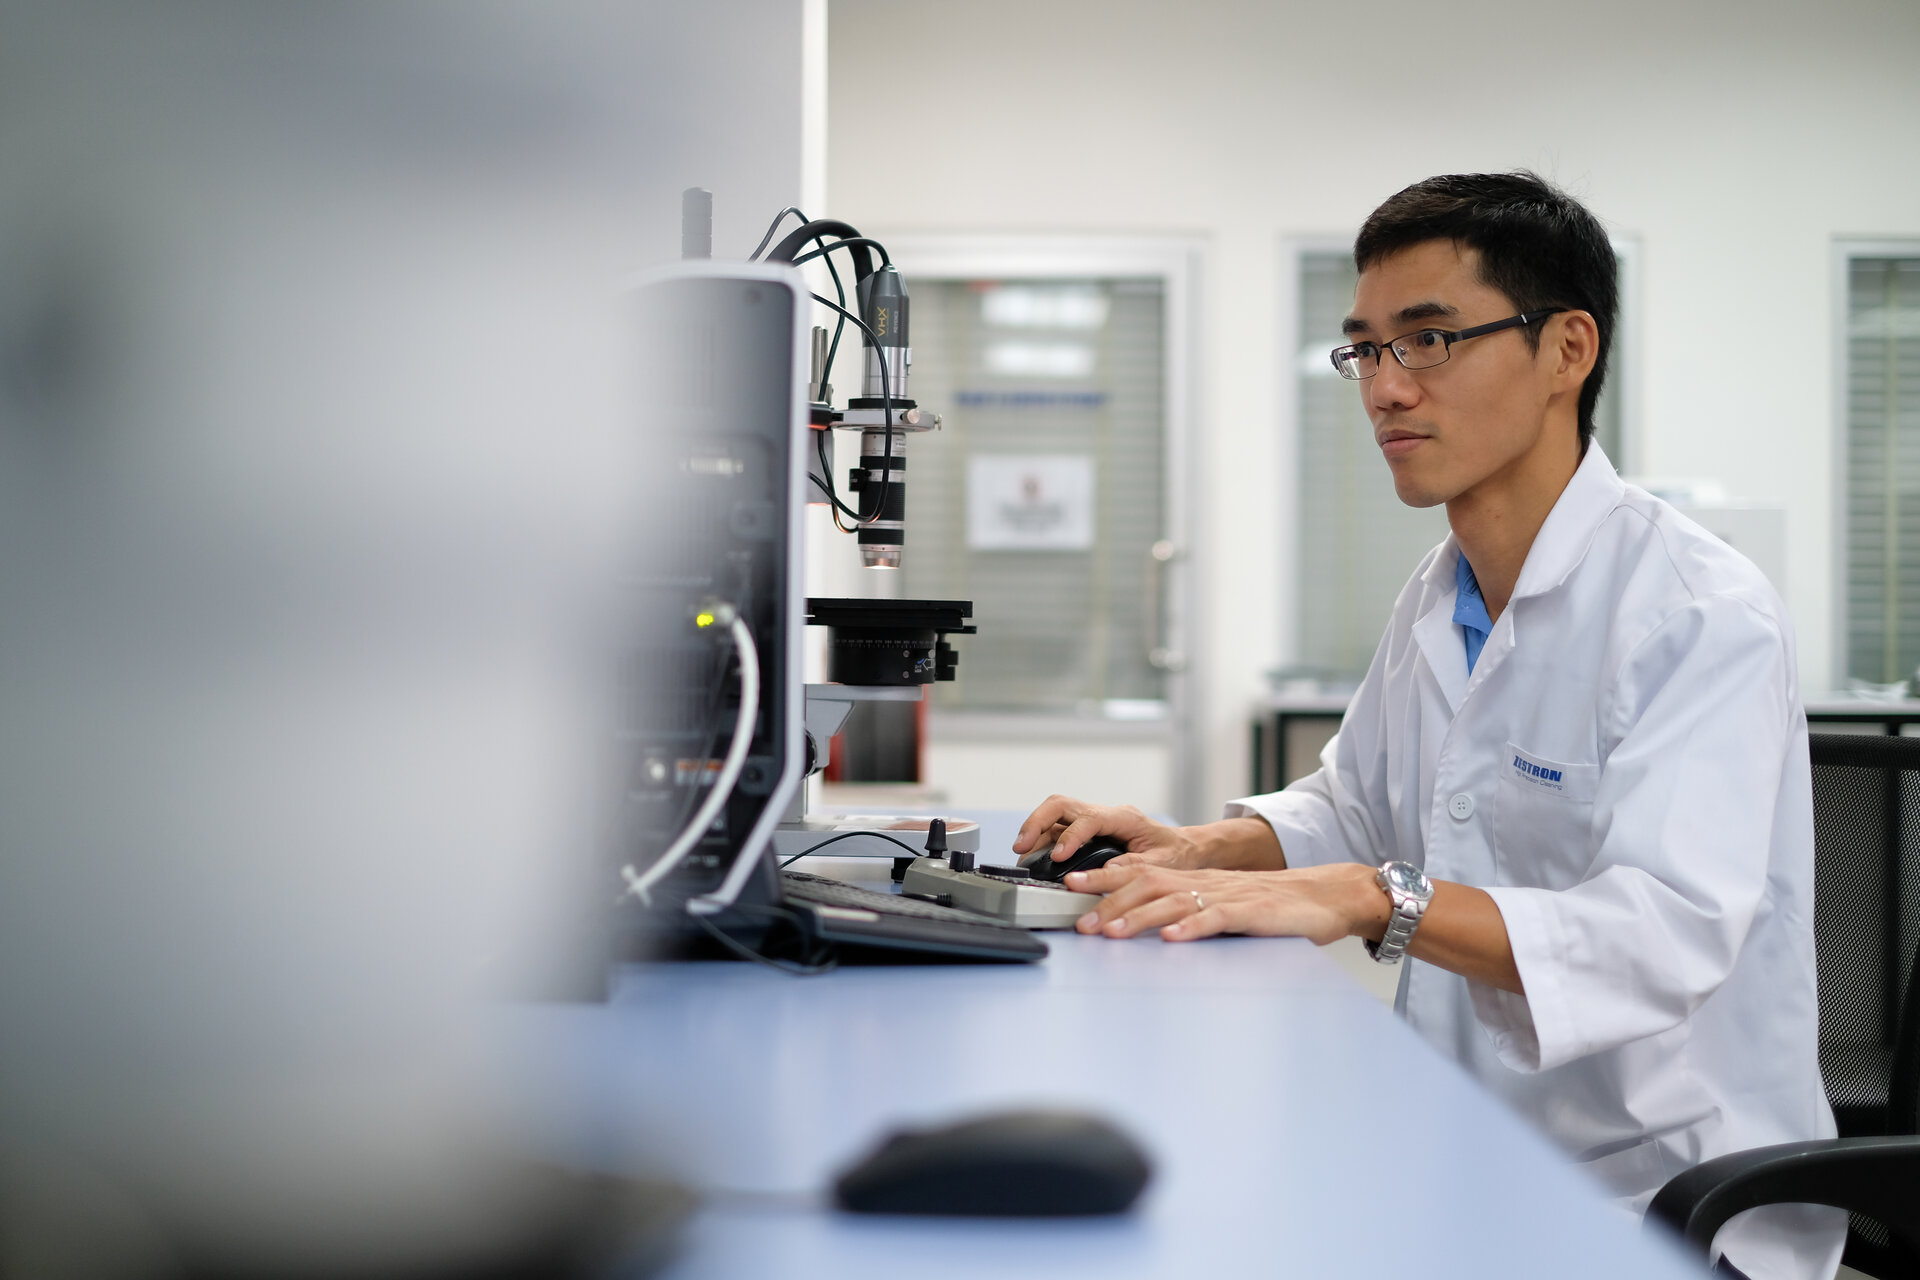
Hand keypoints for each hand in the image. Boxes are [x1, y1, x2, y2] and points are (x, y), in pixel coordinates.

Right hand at [1011, 796, 1201, 871]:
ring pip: (1054, 814)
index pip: (1089, 818)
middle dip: (1036, 822)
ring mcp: (1094, 819)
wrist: (1184, 848)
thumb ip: (1133, 867)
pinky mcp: (1087, 830)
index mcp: (1124, 817)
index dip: (1070, 836)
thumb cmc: (1176, 854)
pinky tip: (1033, 856)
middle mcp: (1105, 813)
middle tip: (1020, 846)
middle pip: (1061, 804)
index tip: (1059, 858)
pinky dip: (1041, 839)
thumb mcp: (1161, 864)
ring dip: (1034, 830)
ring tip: (1021, 855)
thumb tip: (1104, 873)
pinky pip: (1058, 828)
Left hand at [1061, 861, 1386, 944]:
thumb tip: (1145, 924)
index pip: (1140, 873)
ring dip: (1138, 917)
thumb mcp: (1221, 902)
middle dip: (1108, 902)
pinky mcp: (1253, 913)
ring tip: (1110, 931)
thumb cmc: (1271, 906)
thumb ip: (1186, 909)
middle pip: (1148, 886)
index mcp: (1195, 880)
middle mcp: (1205, 883)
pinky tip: (1171, 938)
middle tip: (1079, 921)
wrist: (1326, 896)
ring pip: (1174, 902)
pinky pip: (1217, 919)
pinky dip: (1192, 928)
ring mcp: (1228, 896)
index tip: (1069, 885)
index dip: (1103, 878)